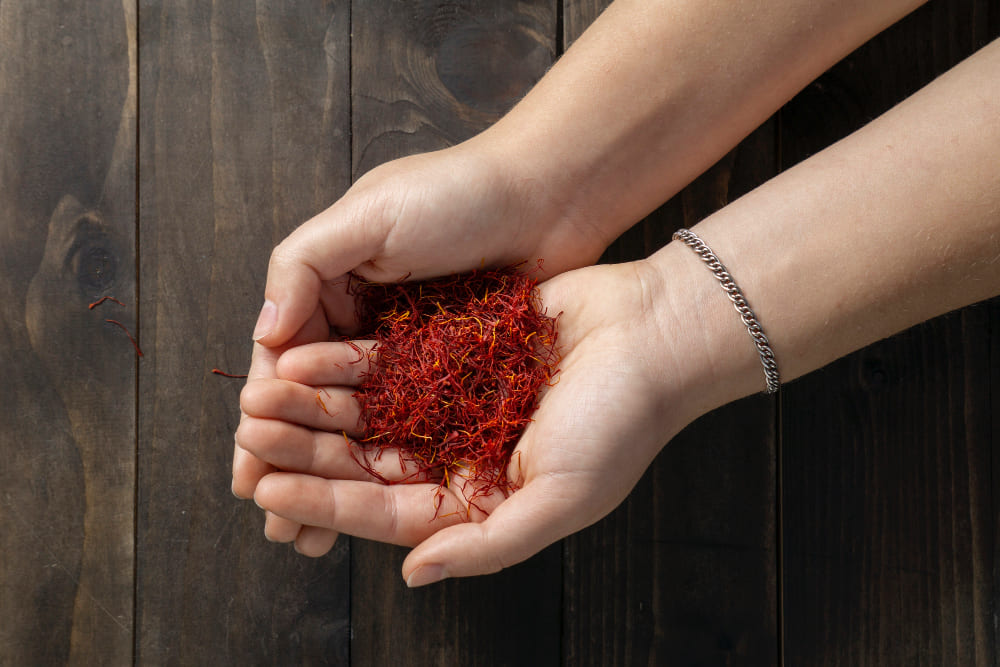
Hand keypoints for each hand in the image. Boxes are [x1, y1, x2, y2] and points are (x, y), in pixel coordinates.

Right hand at [233, 139, 612, 543]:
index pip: (282, 364)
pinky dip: (390, 459)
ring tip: (317, 532)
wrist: (549, 193)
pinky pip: (411, 419)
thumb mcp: (370, 214)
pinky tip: (380, 500)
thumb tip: (264, 334)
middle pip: (315, 405)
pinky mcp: (453, 363)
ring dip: (336, 476)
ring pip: (360, 422)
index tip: (248, 479)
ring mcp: (408, 345)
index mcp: (331, 282)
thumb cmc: (459, 192)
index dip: (263, 424)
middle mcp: (362, 318)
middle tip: (280, 528)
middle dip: (294, 466)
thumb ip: (305, 264)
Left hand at [237, 260, 706, 583]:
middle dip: (307, 449)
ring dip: (317, 401)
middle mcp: (461, 454)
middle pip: (367, 458)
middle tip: (249, 434)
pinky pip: (391, 360)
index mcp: (481, 500)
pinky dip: (350, 359)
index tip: (271, 488)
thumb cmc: (622, 424)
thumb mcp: (559, 500)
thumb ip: (485, 544)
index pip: (386, 510)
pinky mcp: (458, 352)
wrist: (656, 334)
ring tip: (262, 392)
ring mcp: (457, 401)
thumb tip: (414, 576)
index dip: (326, 500)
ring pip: (369, 408)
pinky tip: (308, 354)